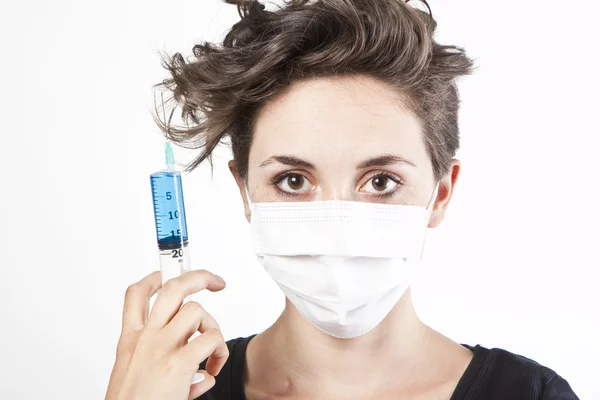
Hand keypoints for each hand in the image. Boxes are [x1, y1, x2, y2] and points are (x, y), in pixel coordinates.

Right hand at [105, 270, 228, 399]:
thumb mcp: (134, 377)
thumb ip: (164, 366)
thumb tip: (201, 376)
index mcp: (130, 341)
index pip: (136, 295)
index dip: (154, 279)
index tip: (167, 275)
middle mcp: (145, 338)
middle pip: (173, 289)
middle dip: (199, 277)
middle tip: (216, 282)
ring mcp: (161, 349)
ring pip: (197, 311)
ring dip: (213, 327)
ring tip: (212, 350)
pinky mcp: (178, 364)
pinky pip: (211, 341)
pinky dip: (220, 354)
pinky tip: (213, 370)